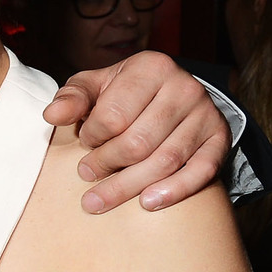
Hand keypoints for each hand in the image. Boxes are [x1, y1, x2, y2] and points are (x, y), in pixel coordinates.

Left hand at [42, 52, 230, 212]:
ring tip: (99, 200)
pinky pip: (201, 171)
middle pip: (138, 142)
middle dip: (106, 164)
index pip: (113, 116)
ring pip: (165, 161)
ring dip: (128, 186)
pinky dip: (175, 191)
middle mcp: (184, 87)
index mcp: (152, 67)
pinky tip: (147, 203)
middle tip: (86, 175)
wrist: (169, 93)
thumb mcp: (94, 86)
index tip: (84, 142)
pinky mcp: (220, 138)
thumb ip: (72, 99)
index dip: (91, 136)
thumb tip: (52, 115)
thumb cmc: (122, 93)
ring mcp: (206, 114)